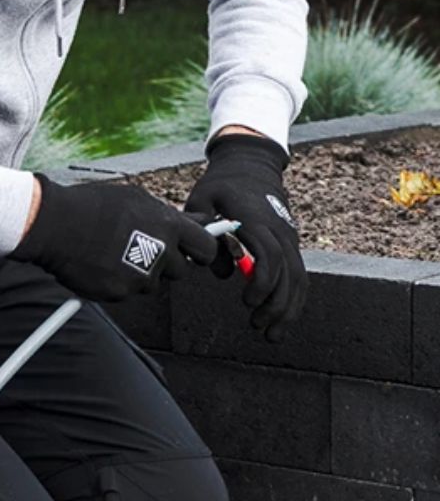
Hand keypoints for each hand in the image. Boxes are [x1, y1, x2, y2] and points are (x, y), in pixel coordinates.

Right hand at [11, 174, 217, 301]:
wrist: (54, 225)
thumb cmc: (91, 207)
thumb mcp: (135, 199)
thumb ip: (165, 215)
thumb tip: (190, 222)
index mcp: (169, 226)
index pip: (207, 247)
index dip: (203, 250)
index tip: (197, 251)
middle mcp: (160, 254)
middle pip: (181, 270)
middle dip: (167, 263)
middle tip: (145, 250)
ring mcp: (140, 276)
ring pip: (152, 282)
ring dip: (140, 272)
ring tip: (113, 253)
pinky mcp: (120, 292)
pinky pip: (127, 291)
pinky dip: (117, 281)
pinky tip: (100, 263)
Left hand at [185, 134, 306, 340]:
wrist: (250, 166)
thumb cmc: (221, 185)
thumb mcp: (203, 200)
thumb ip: (205, 232)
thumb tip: (221, 272)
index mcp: (257, 219)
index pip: (269, 255)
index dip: (261, 281)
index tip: (247, 302)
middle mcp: (279, 230)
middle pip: (288, 272)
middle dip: (276, 304)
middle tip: (256, 326)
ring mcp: (289, 237)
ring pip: (298, 277)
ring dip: (288, 308)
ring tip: (271, 334)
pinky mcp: (290, 244)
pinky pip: (299, 274)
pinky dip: (294, 299)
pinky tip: (281, 321)